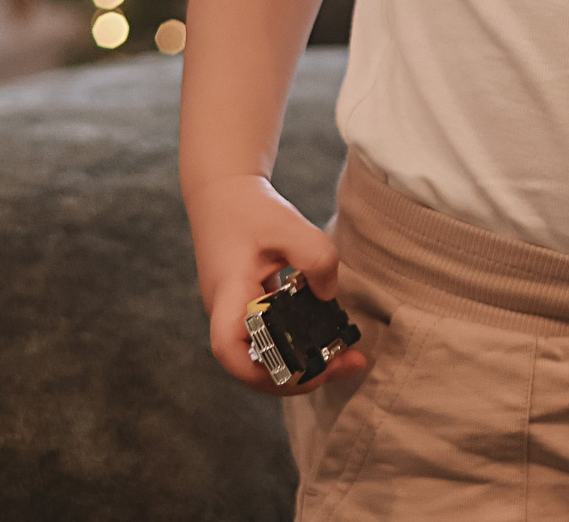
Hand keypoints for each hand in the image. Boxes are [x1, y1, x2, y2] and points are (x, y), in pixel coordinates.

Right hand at [185, 174, 369, 394]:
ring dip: (301, 363)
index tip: (304, 367)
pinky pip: (270, 336)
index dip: (261, 370)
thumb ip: (316, 258)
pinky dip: (297, 341)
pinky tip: (327, 333)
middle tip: (346, 365)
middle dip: (299, 376)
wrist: (222, 193)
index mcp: (228, 294)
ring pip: (264, 355)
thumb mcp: (289, 225)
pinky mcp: (247, 307)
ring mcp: (235, 313)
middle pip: (253, 365)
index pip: (229, 349)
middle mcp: (226, 312)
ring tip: (347, 357)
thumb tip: (330, 297)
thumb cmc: (250, 209)